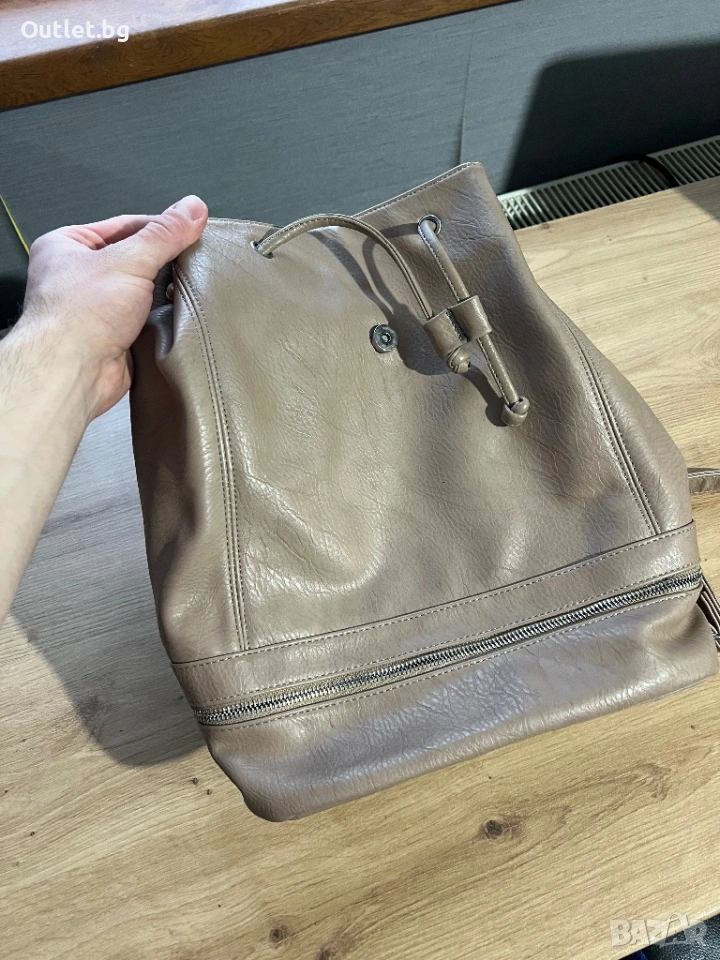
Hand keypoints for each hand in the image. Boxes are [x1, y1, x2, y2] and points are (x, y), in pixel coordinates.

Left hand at [18, 195, 207, 419]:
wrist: (72, 372)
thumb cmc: (77, 317)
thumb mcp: (129, 260)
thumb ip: (165, 234)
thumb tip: (192, 209)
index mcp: (67, 246)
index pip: (125, 226)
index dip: (160, 227)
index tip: (191, 228)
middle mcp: (77, 276)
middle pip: (135, 259)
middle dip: (163, 264)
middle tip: (190, 261)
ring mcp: (95, 309)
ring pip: (141, 292)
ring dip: (162, 295)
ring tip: (183, 290)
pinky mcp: (112, 337)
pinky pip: (144, 321)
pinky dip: (161, 320)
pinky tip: (174, 317)